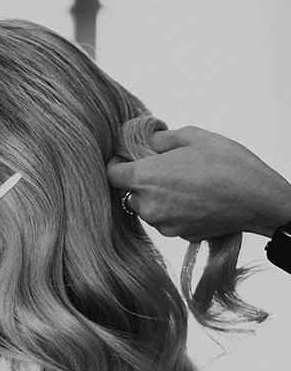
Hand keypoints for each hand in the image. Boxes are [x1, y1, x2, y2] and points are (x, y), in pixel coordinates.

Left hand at [107, 126, 290, 240]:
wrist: (258, 199)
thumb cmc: (227, 164)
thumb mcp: (191, 135)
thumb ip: (159, 138)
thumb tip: (147, 141)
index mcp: (145, 178)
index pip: (111, 174)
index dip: (117, 163)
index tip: (126, 157)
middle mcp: (149, 206)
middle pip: (128, 193)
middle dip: (139, 181)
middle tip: (161, 166)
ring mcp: (164, 224)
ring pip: (147, 209)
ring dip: (156, 197)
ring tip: (182, 182)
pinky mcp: (180, 235)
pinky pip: (166, 220)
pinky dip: (173, 210)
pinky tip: (193, 197)